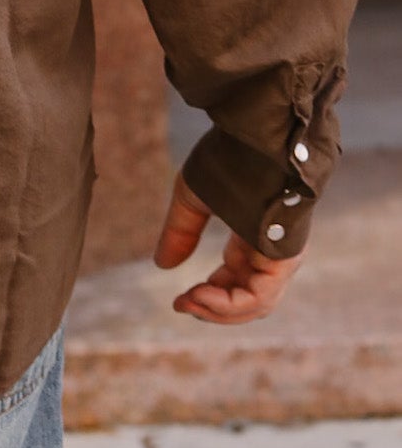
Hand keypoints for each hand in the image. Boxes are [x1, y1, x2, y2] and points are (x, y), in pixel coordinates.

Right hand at [154, 171, 302, 323]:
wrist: (257, 136)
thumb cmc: (229, 157)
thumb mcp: (194, 197)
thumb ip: (181, 232)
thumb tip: (162, 265)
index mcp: (252, 240)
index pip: (236, 282)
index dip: (207, 296)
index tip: (179, 298)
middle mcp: (270, 253)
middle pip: (247, 300)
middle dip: (212, 308)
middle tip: (182, 304)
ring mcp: (281, 257)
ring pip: (255, 304)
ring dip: (219, 310)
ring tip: (189, 302)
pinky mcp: (284, 258)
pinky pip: (259, 296)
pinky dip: (229, 303)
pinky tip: (200, 295)